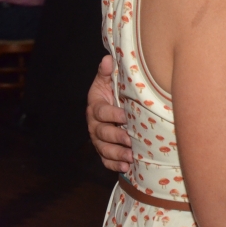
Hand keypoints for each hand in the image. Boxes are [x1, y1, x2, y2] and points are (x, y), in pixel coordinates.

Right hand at [86, 55, 132, 171]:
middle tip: (130, 140)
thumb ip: (107, 72)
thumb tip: (108, 59)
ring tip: (130, 157)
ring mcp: (98, 139)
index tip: (125, 117)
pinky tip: (127, 167)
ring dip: (117, 154)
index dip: (112, 115)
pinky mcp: (104, 150)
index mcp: (96, 106)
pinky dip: (115, 165)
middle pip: (102, 133)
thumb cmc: (113, 92)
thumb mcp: (108, 80)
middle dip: (116, 137)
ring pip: (104, 149)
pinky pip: (106, 160)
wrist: (113, 106)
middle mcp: (95, 124)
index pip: (101, 112)